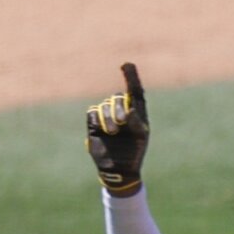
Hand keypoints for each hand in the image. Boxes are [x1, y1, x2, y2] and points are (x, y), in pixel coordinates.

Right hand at [85, 63, 149, 194]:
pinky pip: (93, 112)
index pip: (135, 90)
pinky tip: (103, 130)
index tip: (126, 64)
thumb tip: (128, 110)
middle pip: (118, 97)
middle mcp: (122, 111)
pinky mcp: (94, 124)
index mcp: (137, 112)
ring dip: (108, 118)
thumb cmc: (134, 151)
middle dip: (118, 107)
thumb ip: (136, 121)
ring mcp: (107, 117)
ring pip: (105, 105)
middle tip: (121, 122)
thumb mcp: (140, 136)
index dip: (131, 77)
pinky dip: (98, 119)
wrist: (119, 169)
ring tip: (113, 132)